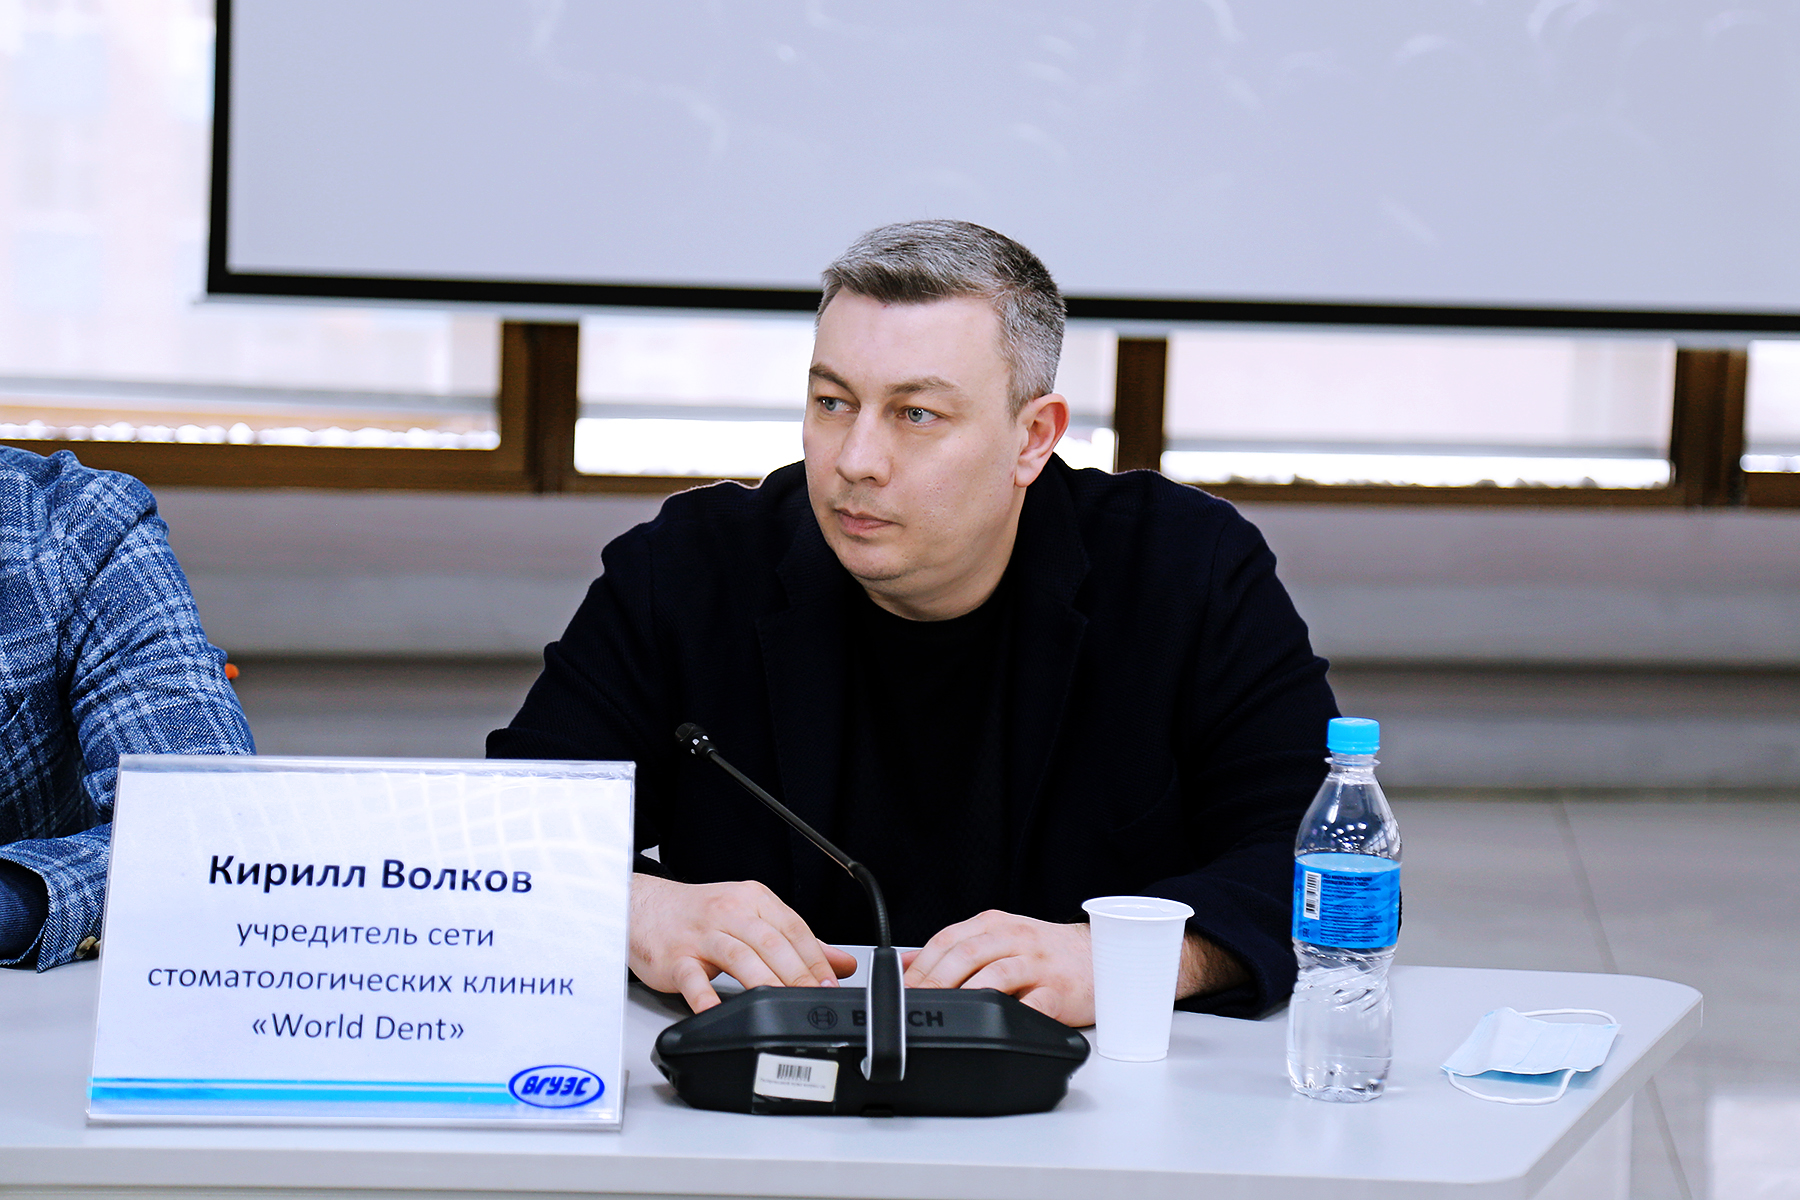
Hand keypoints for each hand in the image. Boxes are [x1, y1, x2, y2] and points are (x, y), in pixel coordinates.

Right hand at [629, 873, 857, 1013]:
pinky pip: (693, 978)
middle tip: (813, 997)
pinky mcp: (676, 957)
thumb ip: (796, 942)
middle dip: (797, 973)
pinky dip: (705, 996)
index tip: (830, 983)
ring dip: (764, 981)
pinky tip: (716, 1010)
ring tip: (782, 1003)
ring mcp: (701, 935)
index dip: (815, 957)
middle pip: (771, 943)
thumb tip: (841, 963)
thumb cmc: (701, 916)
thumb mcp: (751, 917)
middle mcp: (729, 912)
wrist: (644, 908)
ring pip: (739, 956)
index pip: (792, 927)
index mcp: (753, 900)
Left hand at [903, 909, 1253, 1027]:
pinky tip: (992, 1027)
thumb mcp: (997, 939)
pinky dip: (1010, 1016)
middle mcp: (1015, 939)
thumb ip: (953, 949)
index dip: (919, 967)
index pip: (947, 941)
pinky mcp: (1060, 992)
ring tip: (943, 1017)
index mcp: (995, 924)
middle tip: (913, 1007)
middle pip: (964, 956)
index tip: (899, 991)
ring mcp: (1039, 965)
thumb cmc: (1048, 953)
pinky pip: (1033, 1005)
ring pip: (994, 976)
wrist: (1105, 957)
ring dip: (964, 997)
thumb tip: (905, 961)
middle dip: (933, 983)